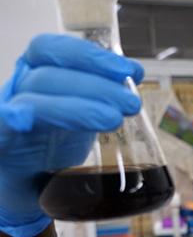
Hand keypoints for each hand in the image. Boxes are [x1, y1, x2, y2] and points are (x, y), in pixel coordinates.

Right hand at [0, 34, 143, 236]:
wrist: (28, 185)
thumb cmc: (54, 145)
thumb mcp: (81, 114)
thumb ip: (102, 94)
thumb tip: (135, 74)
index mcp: (39, 75)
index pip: (56, 50)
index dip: (91, 55)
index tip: (130, 70)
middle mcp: (21, 89)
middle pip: (51, 75)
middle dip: (97, 86)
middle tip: (131, 104)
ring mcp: (8, 115)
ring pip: (35, 99)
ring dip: (78, 108)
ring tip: (114, 119)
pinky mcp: (2, 142)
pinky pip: (4, 124)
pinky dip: (16, 118)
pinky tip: (22, 119)